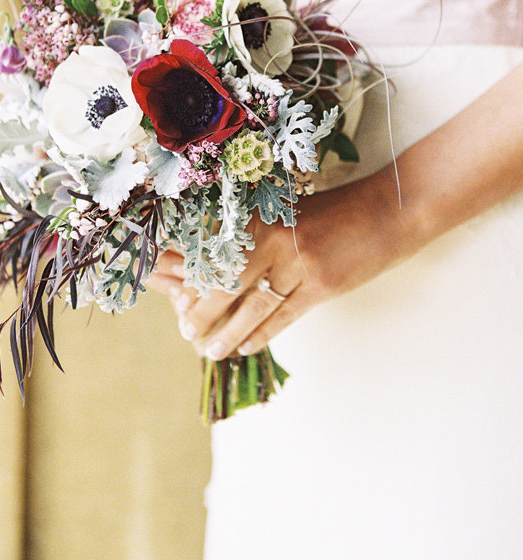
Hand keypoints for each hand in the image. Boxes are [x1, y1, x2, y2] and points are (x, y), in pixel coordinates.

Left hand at [149, 165, 409, 358]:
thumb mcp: (292, 212)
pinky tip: (246, 347)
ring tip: (211, 349)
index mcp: (264, 217)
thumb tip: (222, 259)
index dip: (190, 274)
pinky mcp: (322, 285)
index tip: (170, 292)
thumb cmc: (339, 210)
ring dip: (229, 331)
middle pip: (226, 282)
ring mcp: (299, 264)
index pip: (215, 251)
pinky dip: (263, 334)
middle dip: (201, 309)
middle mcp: (275, 240)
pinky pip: (285, 316)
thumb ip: (259, 231)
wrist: (389, 210)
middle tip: (185, 329)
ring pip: (253, 306)